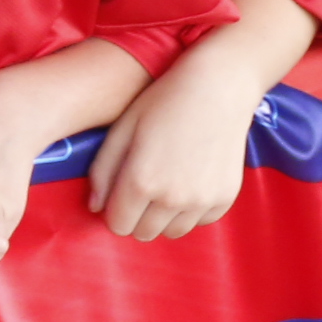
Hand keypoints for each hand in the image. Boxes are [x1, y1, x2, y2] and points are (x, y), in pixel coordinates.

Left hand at [85, 62, 253, 242]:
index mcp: (141, 181)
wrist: (217, 88)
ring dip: (163, 216)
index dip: (114, 210)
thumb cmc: (162, 102)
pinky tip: (188, 180)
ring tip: (165, 183)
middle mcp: (173, 199)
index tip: (119, 192)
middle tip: (142, 186)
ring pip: (172, 233)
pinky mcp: (225, 199)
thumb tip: (96, 208)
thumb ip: (103, 171)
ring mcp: (202, 201)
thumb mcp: (122, 129)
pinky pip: (199, 222)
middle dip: (137, 215)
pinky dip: (190, 210)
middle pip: (144, 233)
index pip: (118, 225)